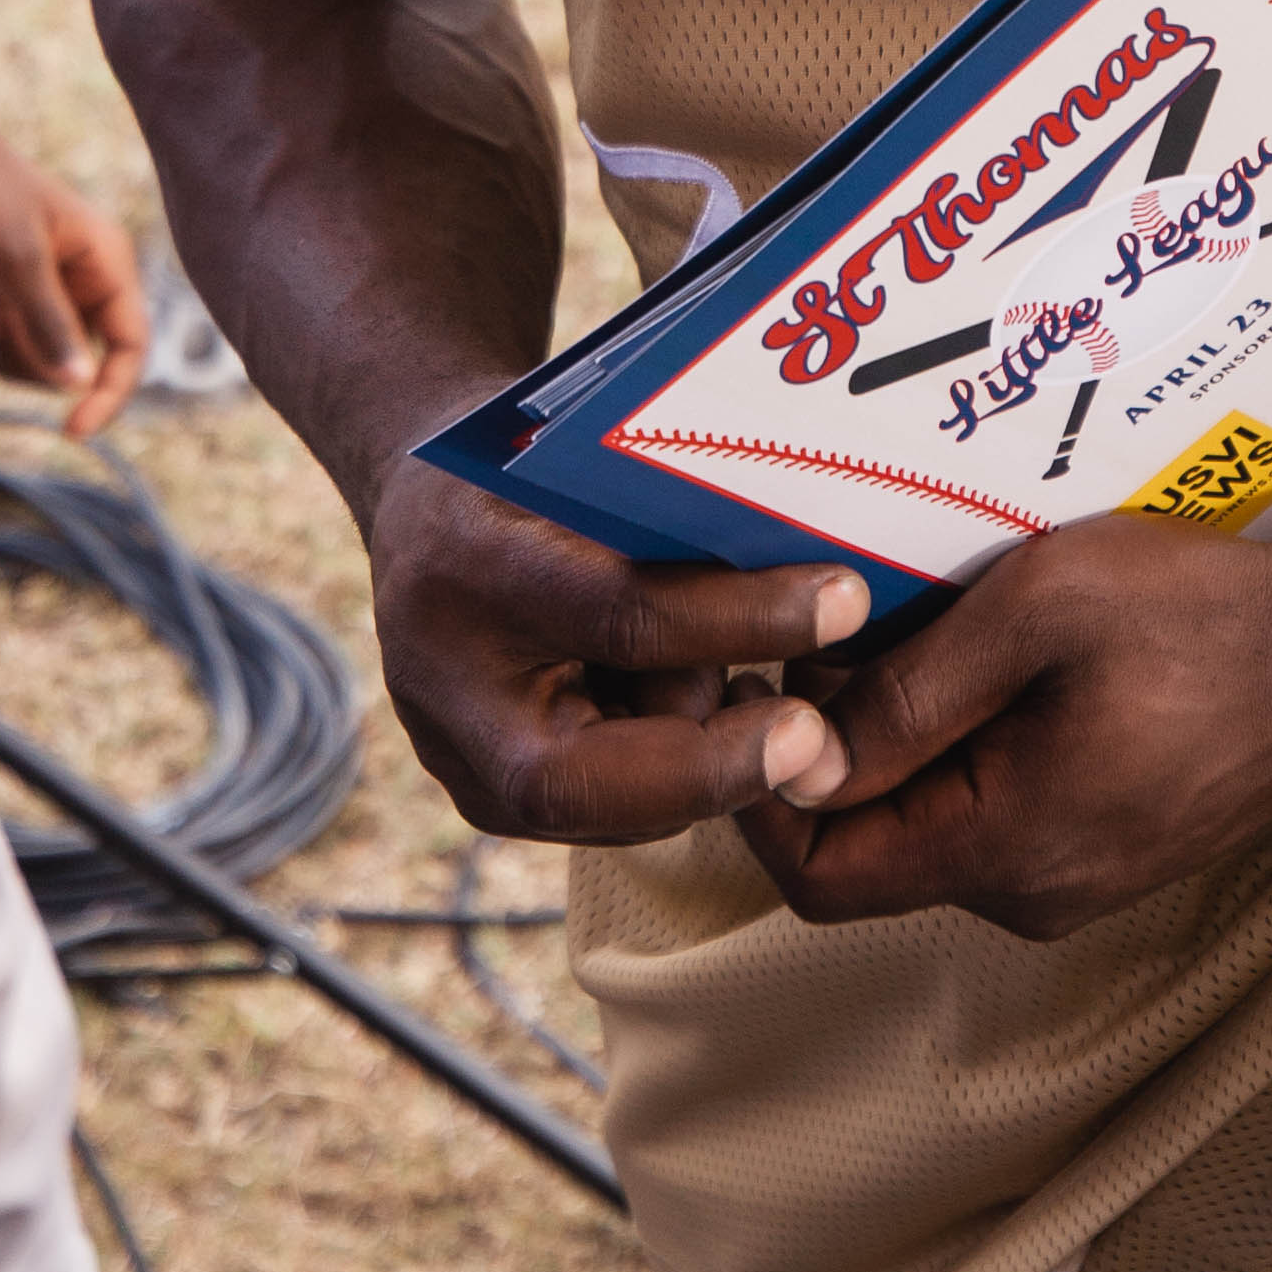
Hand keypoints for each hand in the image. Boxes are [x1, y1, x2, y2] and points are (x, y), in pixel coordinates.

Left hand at [0, 118, 149, 439]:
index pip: (129, 345)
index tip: (71, 432)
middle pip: (52, 362)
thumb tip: (77, 385)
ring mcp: (23, 287)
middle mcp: (69, 280)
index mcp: (100, 263)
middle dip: (4, 339)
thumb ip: (48, 322)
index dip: (109, 393)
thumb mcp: (13, 256)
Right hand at [367, 453, 875, 847]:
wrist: (427, 514)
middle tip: (818, 735)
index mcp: (468, 569)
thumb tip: (823, 577)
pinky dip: (676, 774)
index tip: (844, 603)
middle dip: (720, 764)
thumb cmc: (530, 469)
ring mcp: (458, 762)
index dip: (740, 619)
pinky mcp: (489, 802)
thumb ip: (680, 520)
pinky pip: (615, 814)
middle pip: (595, 773)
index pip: (620, 614)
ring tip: (734, 688)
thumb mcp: (592, 458)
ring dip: (700, 761)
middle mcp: (444, 687)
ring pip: (618, 808)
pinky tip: (697, 712)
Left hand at [736, 516, 1271, 939]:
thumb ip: (909, 691)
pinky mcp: (1112, 849)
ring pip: (934, 827)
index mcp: (1006, 848)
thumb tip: (798, 747)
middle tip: (817, 635)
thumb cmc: (1208, 620)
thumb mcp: (1037, 614)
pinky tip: (984, 657)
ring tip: (904, 627)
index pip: (821, 876)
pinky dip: (962, 747)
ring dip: (898, 742)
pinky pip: (996, 814)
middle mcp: (1034, 892)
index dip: (756, 794)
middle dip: (826, 751)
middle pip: (872, 851)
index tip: (745, 690)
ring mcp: (1079, 879)